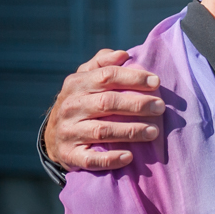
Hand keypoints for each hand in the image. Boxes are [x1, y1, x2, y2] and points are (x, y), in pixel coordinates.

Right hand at [46, 49, 164, 170]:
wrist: (53, 136)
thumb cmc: (82, 101)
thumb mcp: (86, 79)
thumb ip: (103, 64)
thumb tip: (123, 54)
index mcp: (77, 84)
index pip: (107, 76)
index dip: (133, 78)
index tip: (156, 82)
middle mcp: (71, 107)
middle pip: (107, 103)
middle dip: (137, 104)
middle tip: (161, 107)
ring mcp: (69, 132)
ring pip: (102, 130)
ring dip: (130, 131)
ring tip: (154, 131)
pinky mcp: (70, 155)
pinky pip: (90, 159)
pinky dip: (110, 159)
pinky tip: (129, 157)